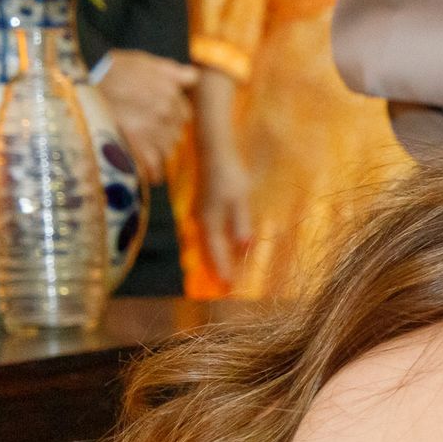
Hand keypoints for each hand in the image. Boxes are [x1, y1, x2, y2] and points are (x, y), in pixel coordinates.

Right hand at [94, 50, 197, 183]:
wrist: (81, 79)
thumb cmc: (110, 68)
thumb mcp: (143, 61)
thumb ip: (172, 71)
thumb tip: (193, 77)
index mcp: (171, 92)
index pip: (183, 113)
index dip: (172, 118)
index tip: (159, 120)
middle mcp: (167, 111)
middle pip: (176, 133)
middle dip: (164, 135)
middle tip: (147, 137)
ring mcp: (153, 128)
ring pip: (167, 149)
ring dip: (158, 153)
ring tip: (144, 154)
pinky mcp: (137, 143)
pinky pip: (153, 165)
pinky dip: (153, 173)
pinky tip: (150, 177)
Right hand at [197, 150, 254, 281]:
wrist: (213, 153)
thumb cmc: (229, 176)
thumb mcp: (239, 200)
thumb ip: (240, 224)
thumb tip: (244, 247)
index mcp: (209, 222)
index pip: (216, 253)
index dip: (223, 270)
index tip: (229, 288)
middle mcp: (201, 222)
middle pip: (208, 251)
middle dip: (217, 269)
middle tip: (225, 288)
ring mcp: (199, 215)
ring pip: (205, 244)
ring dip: (214, 259)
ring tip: (221, 275)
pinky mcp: (202, 208)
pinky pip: (206, 234)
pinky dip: (213, 246)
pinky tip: (218, 250)